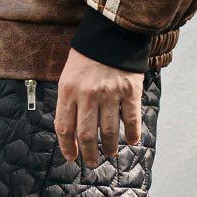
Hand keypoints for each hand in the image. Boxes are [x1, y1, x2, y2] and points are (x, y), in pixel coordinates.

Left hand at [53, 49, 143, 165]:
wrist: (111, 34)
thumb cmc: (87, 57)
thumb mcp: (68, 76)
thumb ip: (69, 101)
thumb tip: (71, 131)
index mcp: (68, 90)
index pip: (64, 127)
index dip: (67, 147)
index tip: (71, 156)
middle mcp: (88, 95)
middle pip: (86, 134)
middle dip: (89, 154)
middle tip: (92, 162)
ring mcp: (110, 94)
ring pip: (108, 132)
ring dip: (109, 147)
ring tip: (110, 153)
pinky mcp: (130, 91)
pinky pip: (131, 120)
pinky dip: (132, 134)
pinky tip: (131, 141)